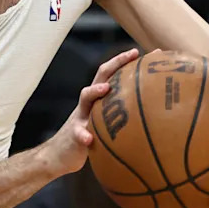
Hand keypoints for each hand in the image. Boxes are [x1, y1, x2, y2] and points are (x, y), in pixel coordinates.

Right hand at [39, 48, 140, 177]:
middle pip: (101, 77)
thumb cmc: (89, 139)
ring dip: (95, 91)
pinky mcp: (73, 135)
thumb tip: (150, 117)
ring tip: (106, 89)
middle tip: (132, 54)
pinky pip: (78, 133)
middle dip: (116, 63)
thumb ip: (120, 118)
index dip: (124, 61)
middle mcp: (89, 103)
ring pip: (85, 98)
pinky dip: (83, 134)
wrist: (58, 155)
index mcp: (99, 100)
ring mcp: (80, 117)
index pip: (112, 74)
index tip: (140, 52)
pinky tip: (89, 139)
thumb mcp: (104, 125)